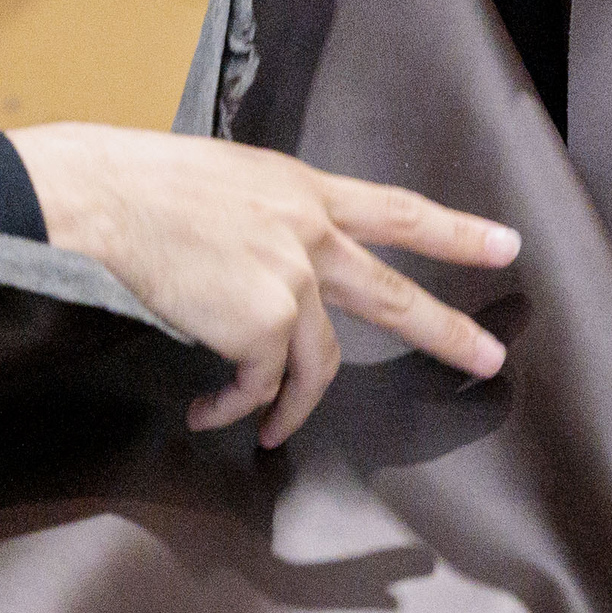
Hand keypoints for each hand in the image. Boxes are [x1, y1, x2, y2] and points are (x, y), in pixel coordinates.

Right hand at [8, 124, 516, 446]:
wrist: (108, 197)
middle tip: (489, 358)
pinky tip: (210, 411)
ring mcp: (291, 279)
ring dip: (293, 407)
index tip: (503, 245)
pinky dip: (236, 405)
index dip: (453, 231)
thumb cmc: (145, 186)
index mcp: (303, 191)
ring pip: (318, 363)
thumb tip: (272, 263)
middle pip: (393, 295)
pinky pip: (259, 382)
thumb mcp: (229, 181)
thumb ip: (269, 218)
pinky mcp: (261, 323)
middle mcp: (310, 233)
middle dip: (445, 331)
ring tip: (272, 431)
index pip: (396, 211)